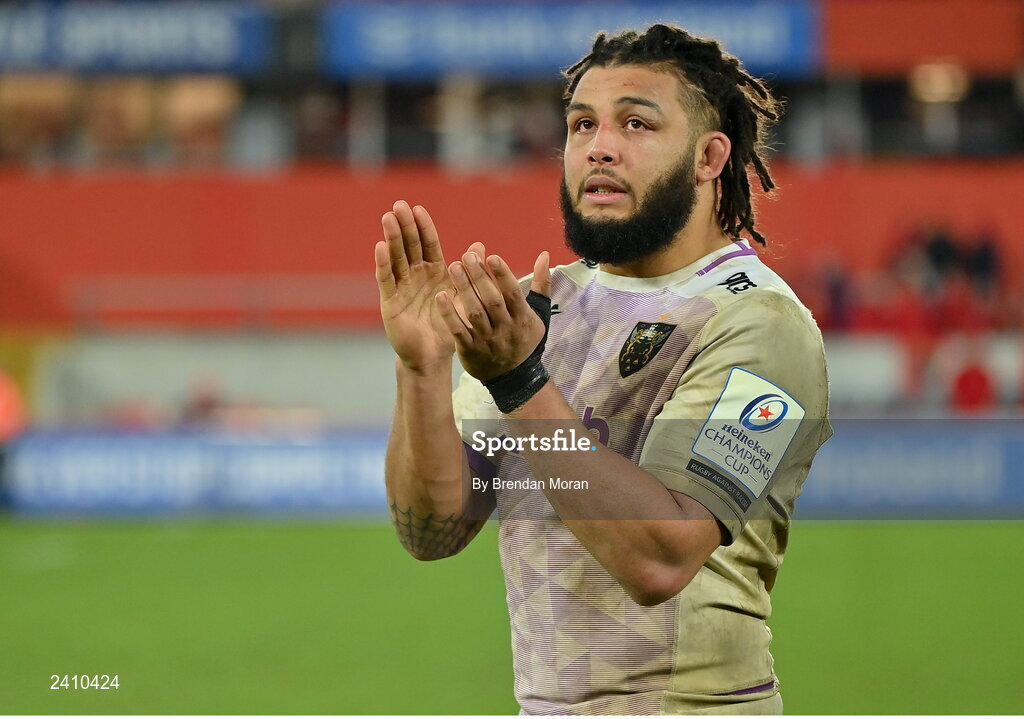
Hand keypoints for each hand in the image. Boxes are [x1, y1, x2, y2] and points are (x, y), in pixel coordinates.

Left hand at [435, 250, 550, 381]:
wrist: (514, 378)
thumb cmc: (525, 339)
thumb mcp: (538, 314)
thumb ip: (541, 285)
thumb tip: (545, 255)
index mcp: (522, 318)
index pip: (513, 293)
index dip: (503, 275)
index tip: (491, 257)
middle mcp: (506, 329)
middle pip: (492, 301)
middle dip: (479, 277)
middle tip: (467, 256)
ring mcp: (487, 341)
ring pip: (475, 313)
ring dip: (464, 289)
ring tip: (453, 267)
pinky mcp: (470, 350)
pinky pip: (458, 331)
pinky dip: (449, 314)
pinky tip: (441, 296)